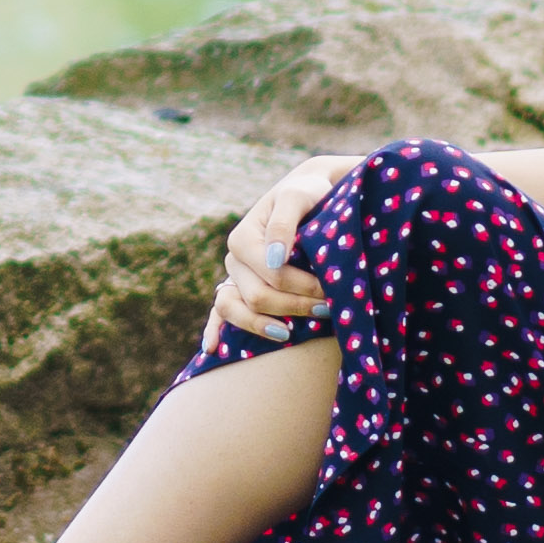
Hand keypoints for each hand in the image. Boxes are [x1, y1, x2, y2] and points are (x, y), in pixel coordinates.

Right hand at [210, 153, 360, 342]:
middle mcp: (234, 259)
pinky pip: (220, 313)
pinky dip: (214, 330)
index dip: (302, 286)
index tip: (331, 291)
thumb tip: (275, 259)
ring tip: (292, 334)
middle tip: (328, 310)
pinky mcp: (238, 288)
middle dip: (294, 306)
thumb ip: (285, 223)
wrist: (309, 193)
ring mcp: (234, 276)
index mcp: (243, 238)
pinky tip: (212, 349)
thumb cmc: (307, 194)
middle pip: (258, 296)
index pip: (272, 274)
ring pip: (237, 309)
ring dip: (264, 324)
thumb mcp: (298, 197)